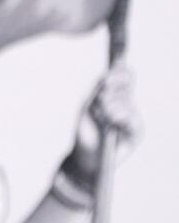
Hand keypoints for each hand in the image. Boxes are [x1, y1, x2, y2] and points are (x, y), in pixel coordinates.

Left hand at [64, 63, 139, 185]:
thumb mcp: (87, 107)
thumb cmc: (85, 131)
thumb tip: (107, 77)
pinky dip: (122, 115)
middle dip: (114, 86)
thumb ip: (98, 92)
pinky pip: (133, 118)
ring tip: (102, 114)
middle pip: (127, 85)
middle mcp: (125, 104)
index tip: (114, 67)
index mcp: (113, 96)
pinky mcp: (136, 132)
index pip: (123, 77)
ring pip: (128, 101)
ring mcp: (131, 118)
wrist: (85, 155)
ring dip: (113, 104)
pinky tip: (113, 119)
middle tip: (101, 96)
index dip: (120, 71)